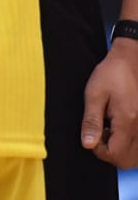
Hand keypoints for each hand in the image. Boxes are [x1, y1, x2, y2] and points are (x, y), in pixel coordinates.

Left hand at [84, 38, 137, 167]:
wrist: (131, 60)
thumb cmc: (112, 74)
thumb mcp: (94, 94)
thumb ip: (91, 121)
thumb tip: (88, 144)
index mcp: (127, 122)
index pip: (116, 155)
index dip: (99, 150)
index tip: (92, 136)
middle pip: (127, 160)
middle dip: (109, 153)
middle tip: (100, 134)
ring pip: (135, 156)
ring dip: (120, 150)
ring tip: (109, 130)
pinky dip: (129, 144)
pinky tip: (119, 129)